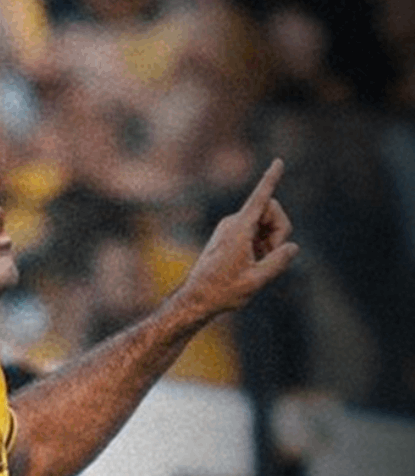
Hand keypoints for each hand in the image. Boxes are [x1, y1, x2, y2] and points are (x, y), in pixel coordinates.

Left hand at [178, 158, 297, 319]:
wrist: (195, 300)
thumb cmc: (222, 292)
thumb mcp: (255, 280)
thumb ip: (278, 261)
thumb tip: (292, 246)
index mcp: (238, 230)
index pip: (259, 199)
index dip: (271, 180)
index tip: (278, 161)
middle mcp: (232, 223)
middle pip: (271, 211)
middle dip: (279, 229)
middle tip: (272, 255)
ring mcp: (229, 228)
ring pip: (265, 222)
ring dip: (271, 239)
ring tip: (259, 263)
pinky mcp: (229, 236)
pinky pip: (255, 231)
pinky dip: (261, 243)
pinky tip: (253, 262)